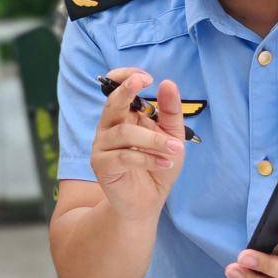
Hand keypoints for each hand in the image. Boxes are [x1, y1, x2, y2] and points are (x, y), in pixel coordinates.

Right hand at [90, 69, 186, 221]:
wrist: (147, 201)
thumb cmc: (157, 164)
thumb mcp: (171, 136)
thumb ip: (170, 111)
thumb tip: (167, 83)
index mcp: (123, 115)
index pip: (115, 88)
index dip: (125, 77)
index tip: (147, 77)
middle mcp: (109, 127)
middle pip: (112, 103)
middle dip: (126, 90)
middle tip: (145, 81)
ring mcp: (102, 145)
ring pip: (125, 133)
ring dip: (154, 140)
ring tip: (176, 149)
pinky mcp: (101, 165)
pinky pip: (124, 157)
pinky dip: (148, 159)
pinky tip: (165, 163)